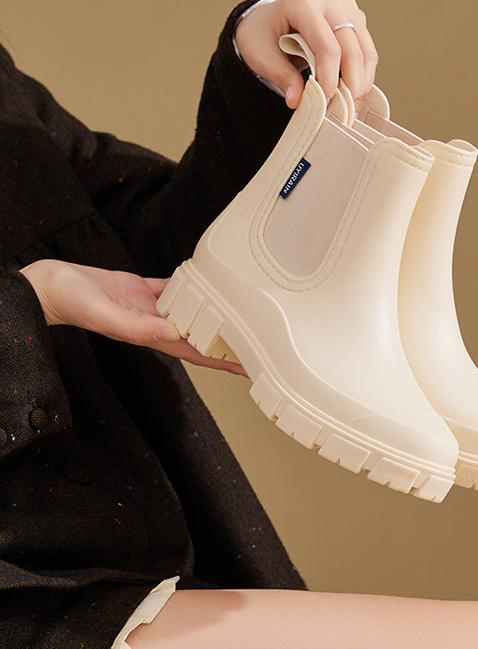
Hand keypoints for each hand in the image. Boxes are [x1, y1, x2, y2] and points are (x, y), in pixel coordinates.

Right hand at [19, 259, 246, 376]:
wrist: (51, 286)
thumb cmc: (71, 303)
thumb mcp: (105, 315)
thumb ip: (137, 327)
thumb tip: (172, 334)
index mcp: (148, 335)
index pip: (194, 353)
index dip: (221, 361)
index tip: (247, 366)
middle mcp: (153, 324)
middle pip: (198, 335)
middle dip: (224, 340)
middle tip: (254, 340)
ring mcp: (147, 306)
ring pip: (188, 311)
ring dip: (211, 313)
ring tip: (237, 313)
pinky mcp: (140, 289)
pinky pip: (172, 288)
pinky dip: (189, 286)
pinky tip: (204, 282)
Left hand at [234, 0, 378, 113]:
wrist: (268, 22)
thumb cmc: (262, 35)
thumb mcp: (261, 56)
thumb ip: (281, 77)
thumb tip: (298, 101)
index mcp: (303, 3)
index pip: (326, 46)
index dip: (329, 77)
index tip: (326, 102)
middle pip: (351, 48)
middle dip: (350, 84)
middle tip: (344, 112)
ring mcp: (346, 7)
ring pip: (365, 51)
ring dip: (361, 83)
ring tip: (351, 108)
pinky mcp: (356, 19)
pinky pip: (367, 52)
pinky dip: (363, 76)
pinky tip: (354, 94)